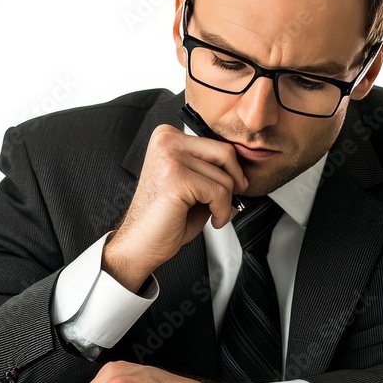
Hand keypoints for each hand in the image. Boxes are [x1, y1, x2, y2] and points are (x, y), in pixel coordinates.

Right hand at [103, 124, 247, 289]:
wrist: (140, 244)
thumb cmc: (162, 219)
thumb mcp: (192, 188)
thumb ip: (213, 174)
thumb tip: (243, 177)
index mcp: (168, 137)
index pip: (216, 142)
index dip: (230, 167)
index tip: (233, 185)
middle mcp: (166, 141)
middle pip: (224, 152)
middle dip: (235, 179)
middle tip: (232, 199)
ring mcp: (169, 157)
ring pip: (224, 175)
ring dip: (226, 202)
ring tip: (214, 214)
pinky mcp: (176, 177)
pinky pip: (218, 192)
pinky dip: (222, 211)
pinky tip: (213, 220)